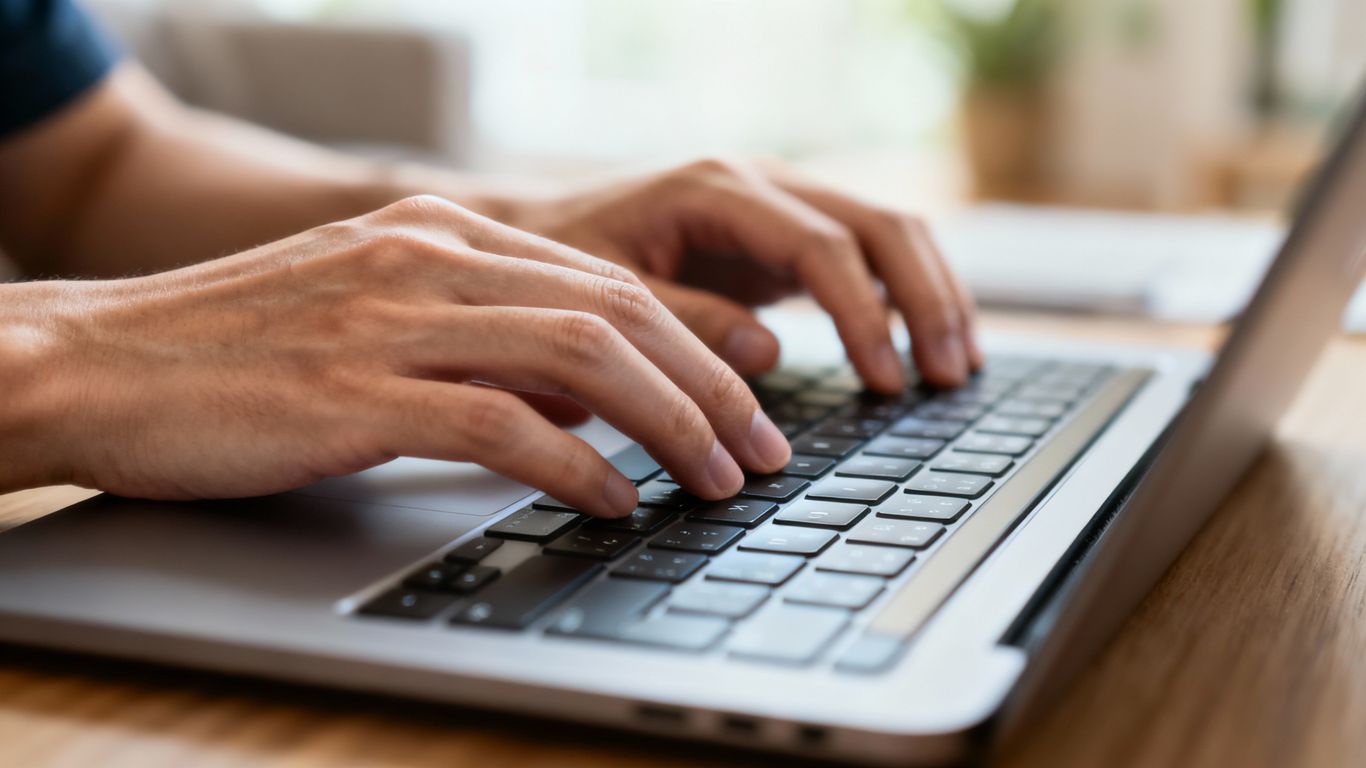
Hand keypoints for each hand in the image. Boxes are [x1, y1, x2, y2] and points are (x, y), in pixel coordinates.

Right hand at [0, 196, 791, 515]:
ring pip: (584, 356)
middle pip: (620, 310)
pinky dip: (579, 464)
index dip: (696, 344)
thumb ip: (470, 330)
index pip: (609, 281)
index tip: (745, 403)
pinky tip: (615, 501)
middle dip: (711, 385)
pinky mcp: (358, 392)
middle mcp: (431, 259)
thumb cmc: (233, 352)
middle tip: (762, 449)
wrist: (96, 361)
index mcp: (441, 233)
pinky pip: (504, 423)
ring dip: (671, 424)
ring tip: (718, 480)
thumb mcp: (370, 310)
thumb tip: (577, 395)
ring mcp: (395, 320)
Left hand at [507, 158, 983, 390]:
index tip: (885, 381)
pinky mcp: (784, 236)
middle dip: (925, 301)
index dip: (864, 314)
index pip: (822, 244)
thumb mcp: (605, 296)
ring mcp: (780, 205)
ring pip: (888, 232)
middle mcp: (761, 185)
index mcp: (717, 189)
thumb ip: (683, 320)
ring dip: (931, 297)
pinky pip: (866, 255)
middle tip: (950, 377)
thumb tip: (768, 353)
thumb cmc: (560, 264)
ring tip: (958, 367)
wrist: (535, 233)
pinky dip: (904, 298)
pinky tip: (925, 347)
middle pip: (879, 226)